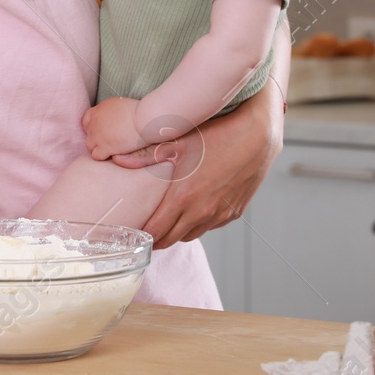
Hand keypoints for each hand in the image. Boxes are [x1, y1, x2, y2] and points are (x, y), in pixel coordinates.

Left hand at [82, 97, 143, 158]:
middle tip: (107, 140)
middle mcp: (94, 122)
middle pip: (87, 133)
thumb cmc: (137, 110)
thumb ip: (110, 111)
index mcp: (98, 110)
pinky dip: (103, 156)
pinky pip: (96, 155)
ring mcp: (98, 135)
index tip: (101, 130)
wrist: (143, 118)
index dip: (92, 126)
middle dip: (95, 137)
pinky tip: (112, 154)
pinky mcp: (105, 147)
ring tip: (110, 148)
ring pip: (89, 145)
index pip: (86, 119)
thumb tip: (111, 117)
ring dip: (98, 147)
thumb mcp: (118, 104)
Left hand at [110, 81, 283, 247]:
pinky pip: (209, 226)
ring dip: (177, 230)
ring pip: (190, 235)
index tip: (132, 232)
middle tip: (145, 228)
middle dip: (155, 237)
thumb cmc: (216, 134)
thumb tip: (116, 159)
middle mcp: (202, 212)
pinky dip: (198, 222)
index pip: (155, 233)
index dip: (141, 236)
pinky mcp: (234, 213)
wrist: (257, 136)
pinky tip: (194, 206)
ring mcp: (220, 215)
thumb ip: (145, 154)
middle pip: (170, 240)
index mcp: (184, 198)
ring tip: (168, 216)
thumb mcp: (177, 140)